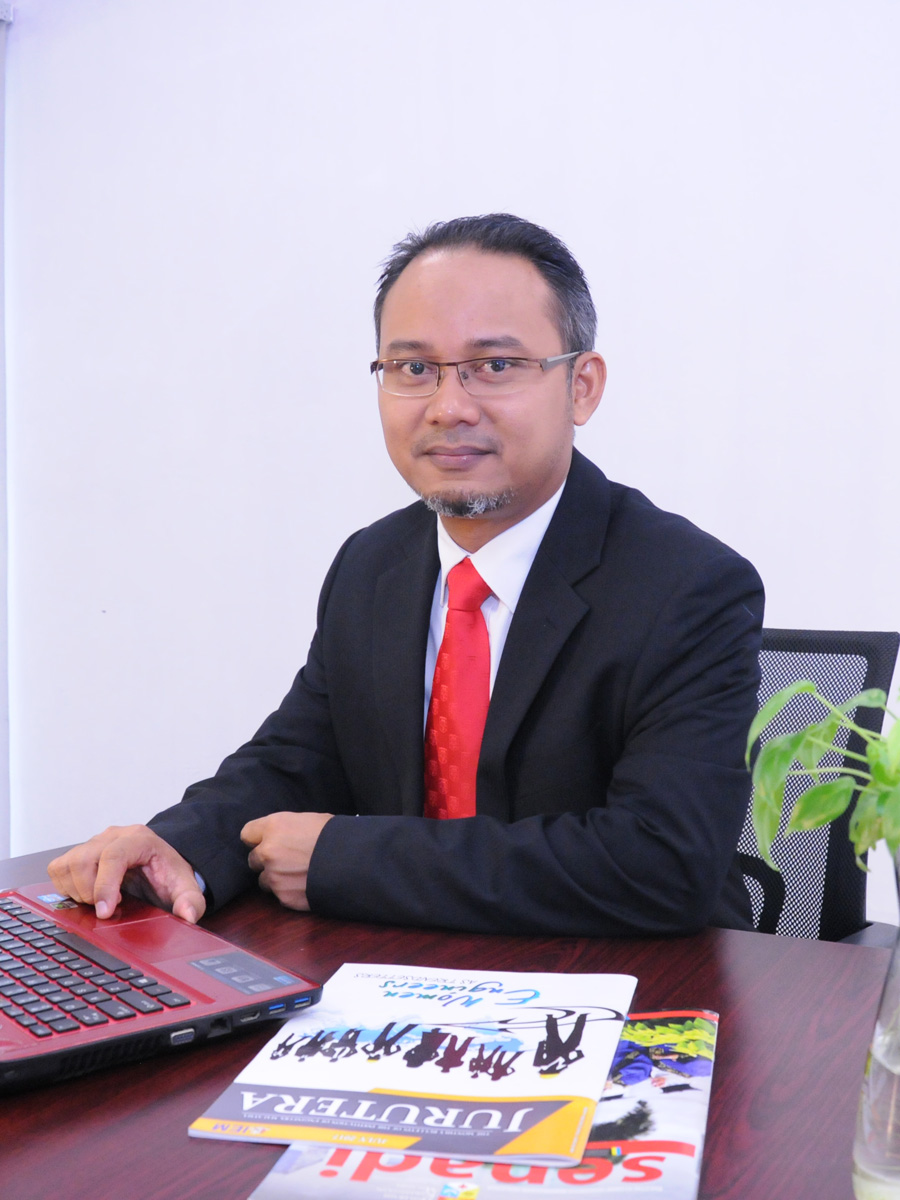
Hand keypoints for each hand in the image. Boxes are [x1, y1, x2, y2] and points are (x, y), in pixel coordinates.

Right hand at [47, 825, 205, 923]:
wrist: (160, 861)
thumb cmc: (168, 873)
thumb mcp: (186, 886)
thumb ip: (192, 900)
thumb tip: (189, 915)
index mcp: (139, 839)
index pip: (113, 856)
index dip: (105, 886)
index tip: (105, 913)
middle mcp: (113, 836)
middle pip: (85, 860)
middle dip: (91, 892)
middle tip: (110, 907)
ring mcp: (93, 842)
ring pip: (68, 864)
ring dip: (78, 890)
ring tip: (100, 901)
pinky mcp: (79, 852)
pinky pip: (58, 868)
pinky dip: (66, 886)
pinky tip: (86, 895)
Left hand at [241, 812, 332, 910]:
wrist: (352, 862)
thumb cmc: (335, 836)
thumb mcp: (309, 820)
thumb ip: (287, 830)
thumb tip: (283, 836)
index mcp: (274, 827)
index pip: (247, 834)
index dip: (257, 839)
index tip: (265, 842)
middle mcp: (268, 851)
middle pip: (253, 859)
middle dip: (266, 861)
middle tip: (286, 860)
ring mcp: (274, 876)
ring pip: (264, 880)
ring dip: (276, 878)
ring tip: (298, 875)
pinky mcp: (283, 896)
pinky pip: (279, 895)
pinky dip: (289, 892)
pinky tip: (305, 885)